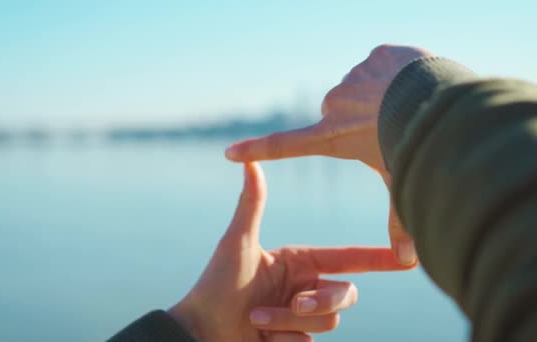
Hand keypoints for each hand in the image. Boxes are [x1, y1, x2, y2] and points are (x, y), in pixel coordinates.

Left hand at [169, 162, 412, 341]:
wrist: (201, 331)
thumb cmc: (217, 284)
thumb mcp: (238, 243)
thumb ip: (252, 203)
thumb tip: (249, 160)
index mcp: (299, 262)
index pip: (347, 258)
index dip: (378, 258)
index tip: (408, 257)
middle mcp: (305, 287)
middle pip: (345, 295)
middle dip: (322, 302)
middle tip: (295, 304)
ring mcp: (302, 316)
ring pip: (328, 322)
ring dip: (289, 322)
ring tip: (257, 320)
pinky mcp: (296, 340)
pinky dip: (283, 340)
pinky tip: (260, 336)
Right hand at [223, 44, 431, 265]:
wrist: (440, 95)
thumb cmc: (417, 146)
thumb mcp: (403, 184)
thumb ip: (402, 222)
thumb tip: (408, 262)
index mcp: (334, 137)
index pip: (284, 147)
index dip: (256, 150)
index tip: (230, 152)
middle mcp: (336, 105)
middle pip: (342, 116)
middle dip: (361, 123)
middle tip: (388, 130)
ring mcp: (356, 77)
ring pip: (366, 90)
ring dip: (382, 99)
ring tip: (406, 108)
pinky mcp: (376, 56)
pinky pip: (385, 67)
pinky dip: (399, 76)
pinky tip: (415, 86)